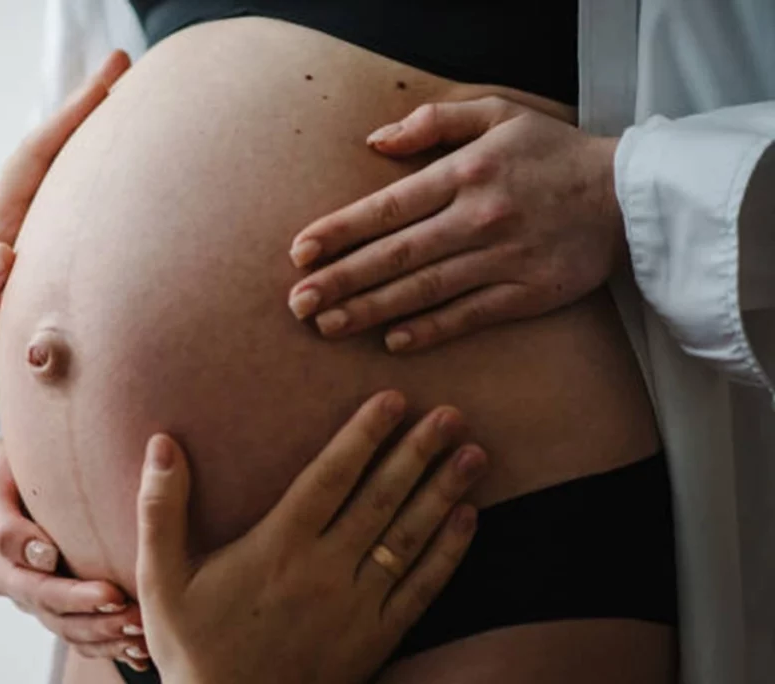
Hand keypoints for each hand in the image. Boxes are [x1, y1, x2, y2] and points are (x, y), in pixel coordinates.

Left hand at [0, 50, 131, 387]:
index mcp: (0, 219)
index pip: (37, 156)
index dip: (69, 120)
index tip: (105, 86)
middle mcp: (18, 209)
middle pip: (56, 144)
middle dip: (88, 105)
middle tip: (127, 65)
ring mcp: (35, 220)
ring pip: (69, 163)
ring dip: (98, 128)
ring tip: (135, 95)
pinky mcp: (49, 236)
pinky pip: (79, 190)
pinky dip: (101, 164)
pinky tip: (128, 155)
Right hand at [0, 441, 149, 671]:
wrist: (3, 475)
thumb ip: (5, 521)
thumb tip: (42, 556)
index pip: (36, 589)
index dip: (73, 596)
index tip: (110, 592)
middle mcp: (18, 587)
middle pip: (58, 616)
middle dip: (99, 621)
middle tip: (137, 618)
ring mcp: (38, 596)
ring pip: (72, 630)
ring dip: (108, 636)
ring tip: (143, 635)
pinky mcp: (59, 597)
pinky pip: (82, 630)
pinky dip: (109, 642)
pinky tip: (139, 648)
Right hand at [136, 392, 487, 683]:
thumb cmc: (193, 645)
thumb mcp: (161, 577)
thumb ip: (162, 507)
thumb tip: (162, 442)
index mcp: (277, 548)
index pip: (330, 477)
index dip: (364, 435)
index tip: (394, 399)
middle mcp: (324, 571)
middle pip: (381, 499)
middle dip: (419, 452)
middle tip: (452, 413)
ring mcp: (356, 606)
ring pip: (408, 538)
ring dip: (444, 493)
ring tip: (474, 454)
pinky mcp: (375, 638)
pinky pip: (421, 590)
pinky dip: (448, 553)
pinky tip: (468, 519)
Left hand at [287, 96, 623, 352]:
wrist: (629, 196)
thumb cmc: (552, 153)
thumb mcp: (497, 115)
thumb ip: (433, 122)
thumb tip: (374, 142)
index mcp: (465, 173)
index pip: (387, 207)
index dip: (339, 231)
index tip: (300, 252)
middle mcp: (478, 218)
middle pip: (395, 255)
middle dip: (341, 280)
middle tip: (297, 303)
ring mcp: (502, 259)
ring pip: (424, 290)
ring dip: (371, 310)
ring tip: (328, 326)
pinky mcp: (526, 294)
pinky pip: (469, 316)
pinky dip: (430, 330)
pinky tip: (393, 341)